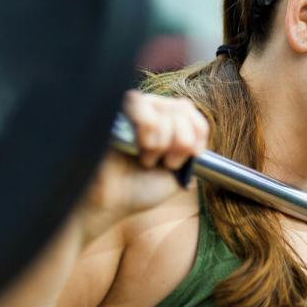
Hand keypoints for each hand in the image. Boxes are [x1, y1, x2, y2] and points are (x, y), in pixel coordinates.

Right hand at [73, 90, 208, 243]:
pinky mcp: (111, 109)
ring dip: (163, 140)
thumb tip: (198, 134)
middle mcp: (148, 111)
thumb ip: (192, 150)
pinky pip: (140, 102)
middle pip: (182, 107)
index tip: (190, 157)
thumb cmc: (138, 189)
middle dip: (182, 141)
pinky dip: (149, 127)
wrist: (108, 204)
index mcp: (165, 123)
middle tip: (165, 162)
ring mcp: (129, 109)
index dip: (198, 132)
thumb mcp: (178, 173)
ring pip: (164, 107)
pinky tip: (140, 148)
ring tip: (147, 158)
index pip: (191, 110)